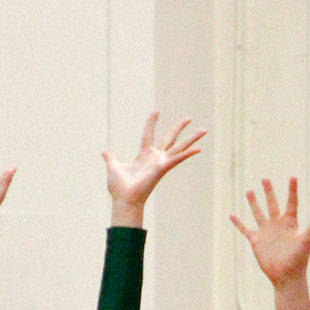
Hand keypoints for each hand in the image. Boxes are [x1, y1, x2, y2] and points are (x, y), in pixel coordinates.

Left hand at [103, 111, 205, 225]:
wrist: (124, 198)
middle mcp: (155, 158)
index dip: (152, 123)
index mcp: (144, 155)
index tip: (156, 111)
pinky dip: (187, 154)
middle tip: (189, 118)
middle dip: (179, 128)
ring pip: (180, 147)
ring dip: (192, 139)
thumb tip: (104, 152)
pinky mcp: (163, 168)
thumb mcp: (114, 167)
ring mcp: (161, 163)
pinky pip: (177, 159)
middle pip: (170, 138)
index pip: (149, 135)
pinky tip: (199, 149)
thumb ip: (110, 158)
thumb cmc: (119, 187)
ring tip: (204, 130)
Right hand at [230, 178, 309, 288]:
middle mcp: (278, 225)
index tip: (292, 177)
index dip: (292, 190)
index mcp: (291, 223)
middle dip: (269, 192)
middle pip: (272, 204)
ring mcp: (266, 232)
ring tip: (250, 191)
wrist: (287, 276)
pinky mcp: (256, 241)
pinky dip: (238, 223)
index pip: (291, 202)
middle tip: (265, 179)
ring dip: (254, 203)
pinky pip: (245, 229)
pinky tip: (232, 216)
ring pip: (259, 213)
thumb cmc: (299, 259)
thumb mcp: (307, 240)